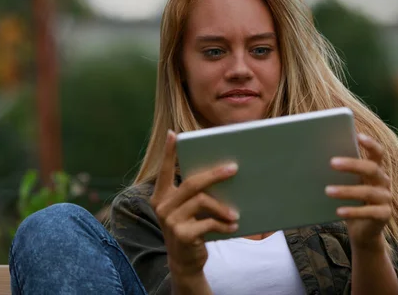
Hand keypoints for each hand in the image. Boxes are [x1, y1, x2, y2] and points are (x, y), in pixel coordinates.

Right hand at [149, 130, 239, 277]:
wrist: (185, 262)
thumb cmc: (191, 228)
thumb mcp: (187, 210)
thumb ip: (194, 194)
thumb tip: (221, 171)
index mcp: (162, 196)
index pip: (164, 170)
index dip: (169, 152)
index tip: (173, 134)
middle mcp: (162, 206)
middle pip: (191, 183)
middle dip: (214, 174)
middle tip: (233, 169)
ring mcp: (170, 221)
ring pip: (202, 202)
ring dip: (222, 207)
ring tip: (236, 213)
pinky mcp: (182, 235)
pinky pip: (207, 223)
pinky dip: (223, 225)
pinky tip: (233, 227)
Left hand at [325, 134, 391, 250]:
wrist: (363, 230)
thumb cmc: (351, 200)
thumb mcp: (346, 184)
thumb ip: (340, 172)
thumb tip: (315, 158)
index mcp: (375, 170)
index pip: (378, 153)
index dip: (370, 144)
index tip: (357, 136)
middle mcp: (383, 182)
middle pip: (371, 168)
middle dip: (352, 164)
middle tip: (331, 162)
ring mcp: (386, 199)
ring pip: (368, 191)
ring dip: (346, 190)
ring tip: (327, 190)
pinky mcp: (384, 215)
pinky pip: (369, 212)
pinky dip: (353, 211)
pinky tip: (338, 211)